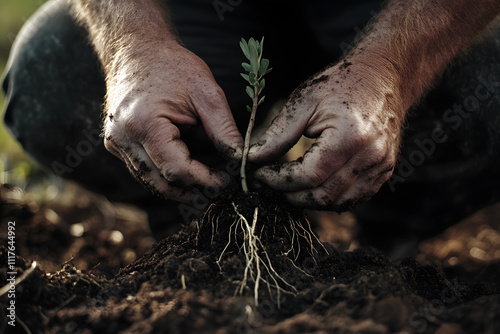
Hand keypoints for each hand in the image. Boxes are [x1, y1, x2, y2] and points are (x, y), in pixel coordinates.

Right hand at [103, 41, 242, 202]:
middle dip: (191, 191)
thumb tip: (240, 159)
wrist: (135, 48)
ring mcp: (115, 142)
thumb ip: (224, 129)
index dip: (205, 181)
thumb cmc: (171, 65)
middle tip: (218, 191)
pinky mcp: (116, 143)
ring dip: (178, 187)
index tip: (226, 181)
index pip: (177, 170)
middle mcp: (122, 137)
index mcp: (144, 123)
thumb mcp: (206, 93)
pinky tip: (185, 173)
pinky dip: (164, 175)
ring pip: (150, 181)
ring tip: (205, 186)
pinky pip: (142, 170)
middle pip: (161, 183)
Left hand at [248, 61, 403, 210]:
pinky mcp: (385, 171)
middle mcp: (371, 156)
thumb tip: (252, 159)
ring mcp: (381, 166)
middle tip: (270, 184)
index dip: (278, 181)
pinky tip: (314, 185)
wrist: (384, 76)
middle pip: (323, 196)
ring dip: (310, 201)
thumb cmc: (341, 83)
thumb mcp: (304, 101)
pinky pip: (355, 198)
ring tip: (289, 186)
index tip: (259, 175)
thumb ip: (278, 134)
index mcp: (350, 137)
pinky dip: (331, 198)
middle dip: (291, 196)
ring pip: (339, 203)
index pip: (308, 177)